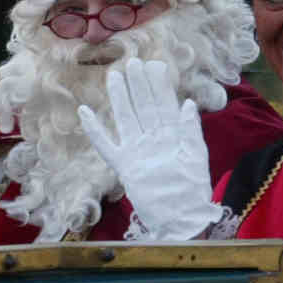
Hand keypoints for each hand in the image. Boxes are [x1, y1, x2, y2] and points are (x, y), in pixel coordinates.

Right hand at [75, 60, 223, 239]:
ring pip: (126, 119)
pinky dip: (95, 130)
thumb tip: (187, 104)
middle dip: (140, 85)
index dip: (160, 86)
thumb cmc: (191, 190)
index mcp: (171, 136)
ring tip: (115, 77)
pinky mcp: (124, 166)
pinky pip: (106, 146)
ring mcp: (136, 151)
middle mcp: (152, 140)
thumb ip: (190, 131)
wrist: (180, 219)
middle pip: (144, 107)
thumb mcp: (196, 158)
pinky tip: (86, 113)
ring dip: (121, 98)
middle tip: (134, 63)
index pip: (165, 105)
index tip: (156, 65)